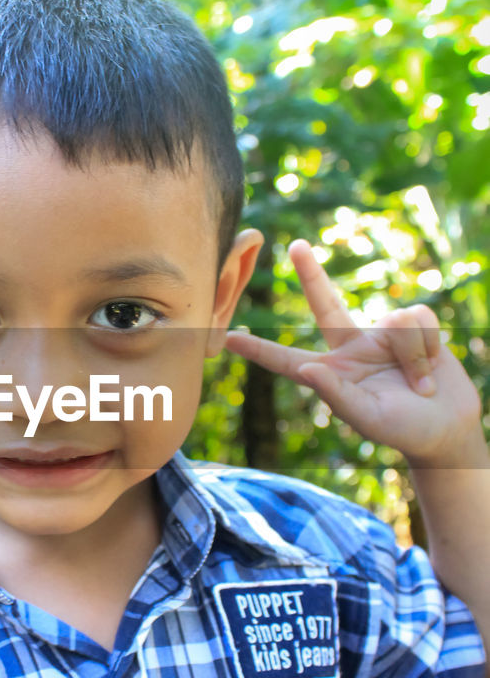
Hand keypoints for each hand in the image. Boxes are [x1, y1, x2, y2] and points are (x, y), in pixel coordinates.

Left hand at [224, 239, 482, 466]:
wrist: (448, 428)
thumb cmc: (405, 431)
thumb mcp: (370, 419)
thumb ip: (338, 396)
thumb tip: (306, 369)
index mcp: (331, 373)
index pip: (287, 360)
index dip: (259, 349)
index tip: (228, 339)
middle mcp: (351, 347)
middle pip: (325, 304)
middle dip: (312, 274)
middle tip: (296, 246)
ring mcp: (381, 335)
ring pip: (393, 321)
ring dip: (412, 355)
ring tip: (421, 384)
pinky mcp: (413, 326)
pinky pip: (417, 317)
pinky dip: (428, 345)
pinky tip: (432, 367)